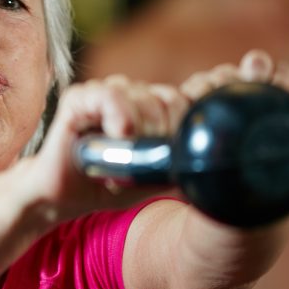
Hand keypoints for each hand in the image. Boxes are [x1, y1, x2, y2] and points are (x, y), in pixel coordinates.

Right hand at [28, 49, 288, 218]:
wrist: (62, 195)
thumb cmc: (110, 184)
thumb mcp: (158, 177)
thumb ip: (185, 166)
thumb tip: (227, 172)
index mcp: (154, 109)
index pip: (190, 98)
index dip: (198, 111)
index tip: (194, 140)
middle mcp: (135, 95)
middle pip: (171, 99)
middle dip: (167, 132)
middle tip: (150, 159)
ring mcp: (108, 94)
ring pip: (146, 96)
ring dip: (144, 130)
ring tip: (128, 158)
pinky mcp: (81, 98)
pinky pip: (112, 94)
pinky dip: (121, 114)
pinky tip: (121, 135)